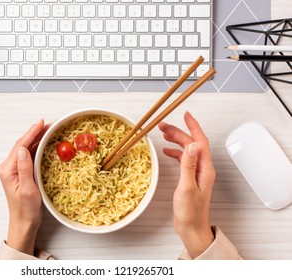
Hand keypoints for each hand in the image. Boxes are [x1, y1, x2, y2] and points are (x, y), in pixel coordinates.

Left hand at [0, 119, 47, 254]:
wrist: (24, 223)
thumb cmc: (26, 210)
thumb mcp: (27, 190)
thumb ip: (24, 169)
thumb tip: (24, 149)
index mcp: (9, 170)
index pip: (21, 146)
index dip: (32, 132)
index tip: (42, 123)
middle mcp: (9, 167)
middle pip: (23, 144)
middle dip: (36, 132)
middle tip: (50, 124)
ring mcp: (15, 170)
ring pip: (26, 149)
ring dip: (37, 139)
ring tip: (49, 130)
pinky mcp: (21, 173)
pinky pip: (29, 156)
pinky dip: (37, 147)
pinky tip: (44, 143)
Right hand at [158, 112, 215, 257]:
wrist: (191, 227)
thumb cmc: (190, 211)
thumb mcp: (187, 187)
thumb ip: (188, 165)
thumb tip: (190, 145)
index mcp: (204, 168)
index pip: (200, 141)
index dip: (193, 126)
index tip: (185, 115)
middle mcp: (202, 168)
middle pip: (192, 144)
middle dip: (178, 132)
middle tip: (163, 126)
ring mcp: (197, 173)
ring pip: (187, 150)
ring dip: (175, 141)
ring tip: (162, 135)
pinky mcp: (190, 178)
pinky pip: (183, 160)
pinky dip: (175, 153)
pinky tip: (166, 152)